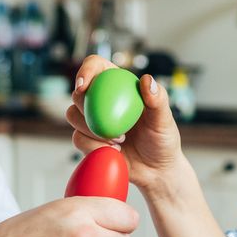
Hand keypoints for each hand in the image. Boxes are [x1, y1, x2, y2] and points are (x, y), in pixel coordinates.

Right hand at [69, 56, 185, 192]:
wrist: (155, 170)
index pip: (96, 66)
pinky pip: (78, 138)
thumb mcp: (164, 120)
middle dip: (89, 109)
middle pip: (78, 92)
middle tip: (118, 129)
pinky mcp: (87, 139)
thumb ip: (158, 99)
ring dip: (93, 131)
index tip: (83, 86)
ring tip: (120, 141)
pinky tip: (114, 151)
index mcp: (118, 84)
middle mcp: (101, 99)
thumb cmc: (162, 140)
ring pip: (72, 115)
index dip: (85, 71)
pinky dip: (94, 146)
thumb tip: (146, 80)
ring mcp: (92, 119)